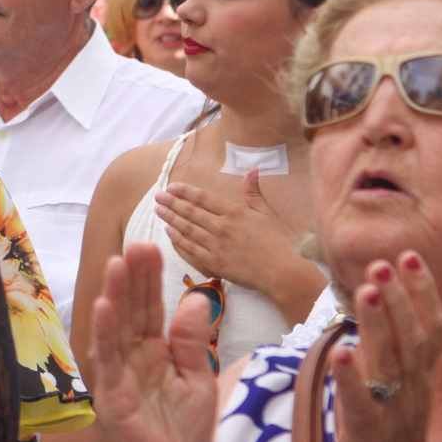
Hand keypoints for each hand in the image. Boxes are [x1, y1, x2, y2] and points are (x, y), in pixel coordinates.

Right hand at [89, 243, 219, 441]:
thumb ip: (191, 342)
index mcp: (154, 352)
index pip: (151, 308)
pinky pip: (107, 361)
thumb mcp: (197, 382)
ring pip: (116, 328)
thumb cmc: (181, 434)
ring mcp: (119, 375)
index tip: (152, 246)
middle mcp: (133, 358)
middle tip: (136, 242)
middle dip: (134, 277)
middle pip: (133, 311)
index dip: (151, 278)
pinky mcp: (110, 397)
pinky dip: (105, 333)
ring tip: (117, 263)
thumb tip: (196, 298)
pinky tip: (103, 307)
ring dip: (115, 295)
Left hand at [156, 173, 302, 293]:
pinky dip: (178, 240)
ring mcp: (216, 245)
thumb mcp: (268, 213)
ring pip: (188, 229)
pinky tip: (169, 232)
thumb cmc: (279, 242)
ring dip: (171, 218)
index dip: (185, 191)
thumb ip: (254, 192)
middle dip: (172, 202)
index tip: (172, 186)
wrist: (283, 272)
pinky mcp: (214, 263)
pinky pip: (191, 249)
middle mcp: (221, 226)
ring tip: (159, 210)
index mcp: (234, 212)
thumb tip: (252, 170)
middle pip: (190, 212)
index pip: (203, 198)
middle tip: (158, 196)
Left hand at [331, 251, 441, 441]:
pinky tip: (339, 349)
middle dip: (400, 296)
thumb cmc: (386, 437)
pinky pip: (359, 401)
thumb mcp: (395, 389)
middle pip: (413, 337)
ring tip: (368, 288)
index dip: (423, 292)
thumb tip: (375, 310)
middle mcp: (412, 390)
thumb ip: (389, 353)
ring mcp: (392, 411)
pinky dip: (349, 375)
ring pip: (390, 362)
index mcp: (420, 378)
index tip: (410, 255)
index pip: (431, 328)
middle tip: (385, 259)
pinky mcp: (367, 434)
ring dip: (379, 323)